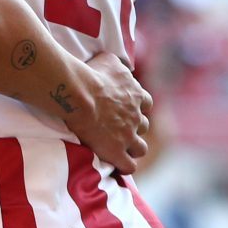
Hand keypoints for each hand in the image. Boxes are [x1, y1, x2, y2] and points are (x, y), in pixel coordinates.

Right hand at [68, 52, 151, 173]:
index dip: (137, 107)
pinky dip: (124, 166)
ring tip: (119, 148)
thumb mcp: (110, 60)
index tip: (126, 108)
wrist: (80, 94)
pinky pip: (128, 166)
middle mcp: (136, 117)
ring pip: (140, 148)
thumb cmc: (91, 74)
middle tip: (118, 127)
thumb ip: (119, 65)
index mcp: (137, 96)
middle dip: (134, 127)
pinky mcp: (116, 151)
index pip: (146, 104)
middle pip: (144, 126)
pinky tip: (115, 163)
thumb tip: (122, 65)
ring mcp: (128, 136)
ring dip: (132, 148)